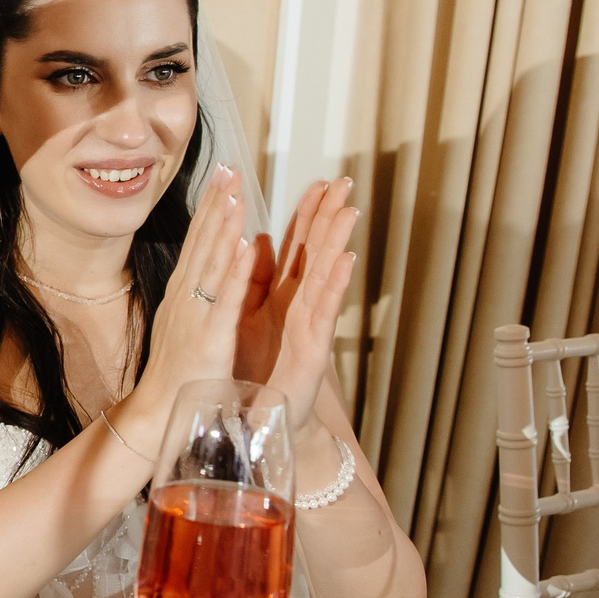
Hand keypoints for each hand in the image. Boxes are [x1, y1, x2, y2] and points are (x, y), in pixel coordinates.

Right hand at [118, 165, 256, 442]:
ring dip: (223, 226)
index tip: (221, 177)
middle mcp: (185, 297)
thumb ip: (194, 298)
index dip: (209, 208)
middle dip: (216, 203)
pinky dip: (234, 271)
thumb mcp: (184, 326)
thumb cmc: (174, 373)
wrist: (157, 411)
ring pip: (212, 262)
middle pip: (202, 242)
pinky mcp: (210, 336)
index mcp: (183, 294)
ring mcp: (196, 314)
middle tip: (229, 168)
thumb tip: (200, 273)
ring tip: (236, 193)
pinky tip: (244, 246)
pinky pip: (225, 298)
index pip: (197, 242)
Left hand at [238, 176, 359, 429]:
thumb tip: (260, 242)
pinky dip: (335, 284)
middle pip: (317, 252)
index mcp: (282, 296)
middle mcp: (300, 305)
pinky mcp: (314, 347)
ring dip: (338, 241)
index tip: (317, 183)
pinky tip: (345, 260)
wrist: (260, 416)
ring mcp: (310, 324)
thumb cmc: (256, 369)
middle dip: (329, 217)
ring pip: (325, 274)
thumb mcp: (249, 317)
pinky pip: (324, 310)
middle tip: (344, 181)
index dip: (307, 215)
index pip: (297, 247)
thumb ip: (256, 281)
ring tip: (349, 210)